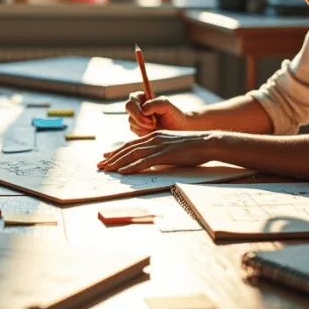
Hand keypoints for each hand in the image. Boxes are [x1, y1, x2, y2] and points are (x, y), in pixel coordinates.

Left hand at [97, 130, 213, 173]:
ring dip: (117, 162)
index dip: (118, 151)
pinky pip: (144, 162)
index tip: (107, 157)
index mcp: (155, 136)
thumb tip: (152, 162)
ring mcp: (158, 146)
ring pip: (132, 154)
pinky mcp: (164, 154)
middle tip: (100, 165)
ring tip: (106, 169)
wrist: (208, 142)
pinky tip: (123, 172)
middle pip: (128, 148)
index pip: (132, 144)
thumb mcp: (172, 147)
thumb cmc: (193, 148)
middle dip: (112, 157)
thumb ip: (160, 152)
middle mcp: (154, 139)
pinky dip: (132, 167)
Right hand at [125, 92, 185, 135]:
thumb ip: (155, 104)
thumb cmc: (174, 115)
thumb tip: (143, 110)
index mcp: (142, 98)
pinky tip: (154, 131)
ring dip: (145, 127)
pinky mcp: (137, 130)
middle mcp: (137, 107)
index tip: (149, 117)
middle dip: (140, 119)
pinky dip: (145, 133)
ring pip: (132, 123)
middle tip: (152, 125)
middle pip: (128, 109)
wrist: (178, 129)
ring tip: (157, 127)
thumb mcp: (167, 105)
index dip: (137, 110)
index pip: (132, 100)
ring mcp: (136, 119)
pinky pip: (135, 131)